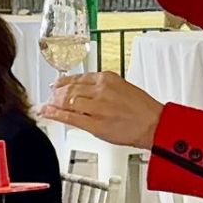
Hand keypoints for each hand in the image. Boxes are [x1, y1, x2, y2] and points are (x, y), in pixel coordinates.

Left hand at [38, 72, 162, 148]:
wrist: (154, 124)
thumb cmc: (143, 109)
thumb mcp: (122, 88)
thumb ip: (103, 88)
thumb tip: (86, 90)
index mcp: (107, 78)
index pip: (79, 77)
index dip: (64, 81)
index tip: (57, 84)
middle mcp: (100, 90)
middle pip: (70, 89)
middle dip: (57, 93)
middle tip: (50, 96)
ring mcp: (97, 107)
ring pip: (67, 102)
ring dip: (54, 103)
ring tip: (48, 105)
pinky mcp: (95, 124)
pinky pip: (70, 117)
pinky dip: (55, 114)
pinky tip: (48, 113)